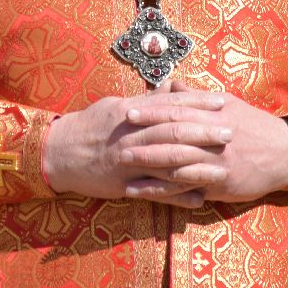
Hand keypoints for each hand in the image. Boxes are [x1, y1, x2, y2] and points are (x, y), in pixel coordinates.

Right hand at [42, 92, 222, 208]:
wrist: (58, 152)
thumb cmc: (90, 126)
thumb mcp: (115, 106)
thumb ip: (145, 101)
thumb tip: (171, 88)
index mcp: (130, 112)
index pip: (169, 104)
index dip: (196, 102)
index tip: (221, 100)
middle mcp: (131, 135)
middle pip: (172, 132)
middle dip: (203, 131)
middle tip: (229, 131)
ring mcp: (127, 161)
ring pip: (167, 162)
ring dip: (197, 165)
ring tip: (223, 167)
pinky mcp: (123, 185)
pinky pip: (154, 192)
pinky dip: (178, 195)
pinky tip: (199, 199)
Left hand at [117, 81, 287, 204]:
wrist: (284, 152)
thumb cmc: (251, 125)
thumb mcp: (227, 104)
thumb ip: (195, 96)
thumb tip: (169, 82)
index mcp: (213, 114)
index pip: (178, 109)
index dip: (151, 110)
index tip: (128, 111)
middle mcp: (213, 136)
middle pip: (173, 134)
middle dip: (143, 136)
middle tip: (117, 137)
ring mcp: (215, 161)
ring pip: (177, 161)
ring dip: (147, 163)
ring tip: (121, 163)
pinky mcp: (218, 184)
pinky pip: (185, 187)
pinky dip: (160, 189)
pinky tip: (139, 190)